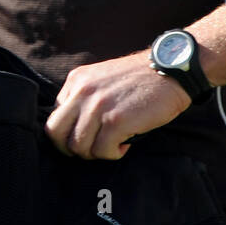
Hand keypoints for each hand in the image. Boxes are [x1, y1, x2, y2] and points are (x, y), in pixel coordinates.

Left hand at [44, 50, 191, 159]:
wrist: (171, 70)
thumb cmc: (141, 79)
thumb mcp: (103, 79)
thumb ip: (85, 98)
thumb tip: (75, 129)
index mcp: (76, 80)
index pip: (54, 116)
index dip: (69, 132)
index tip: (87, 136)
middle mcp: (82, 92)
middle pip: (55, 134)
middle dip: (71, 148)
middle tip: (91, 149)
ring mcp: (98, 107)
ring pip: (78, 147)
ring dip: (96, 152)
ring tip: (114, 144)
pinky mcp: (116, 121)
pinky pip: (102, 152)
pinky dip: (114, 154)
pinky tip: (126, 143)